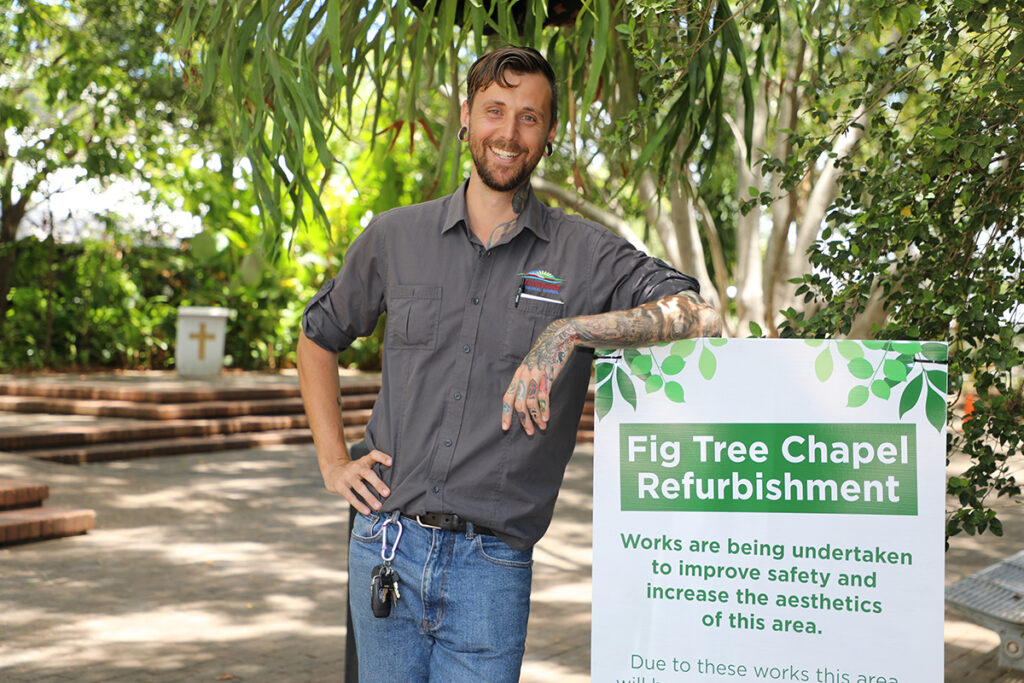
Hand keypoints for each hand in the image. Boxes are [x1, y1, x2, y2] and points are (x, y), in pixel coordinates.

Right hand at [321, 449, 392, 514]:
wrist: (332, 471)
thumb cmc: (355, 471)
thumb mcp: (363, 465)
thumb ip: (375, 469)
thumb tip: (397, 482)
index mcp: (364, 461)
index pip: (373, 455)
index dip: (382, 457)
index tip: (391, 462)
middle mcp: (356, 467)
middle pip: (368, 474)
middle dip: (378, 484)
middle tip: (388, 493)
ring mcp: (347, 476)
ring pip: (360, 487)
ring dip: (370, 498)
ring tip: (379, 507)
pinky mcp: (340, 486)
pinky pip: (350, 497)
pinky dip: (359, 505)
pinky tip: (367, 511)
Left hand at [501, 319, 577, 434]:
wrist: (558, 338)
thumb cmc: (546, 355)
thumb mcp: (532, 366)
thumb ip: (526, 380)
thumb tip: (524, 398)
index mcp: (518, 375)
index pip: (507, 397)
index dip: (505, 414)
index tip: (505, 427)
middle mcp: (524, 376)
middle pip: (518, 403)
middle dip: (523, 420)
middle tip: (529, 432)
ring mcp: (535, 375)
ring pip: (530, 402)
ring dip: (535, 418)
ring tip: (541, 428)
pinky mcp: (547, 375)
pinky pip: (543, 396)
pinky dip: (545, 409)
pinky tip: (547, 418)